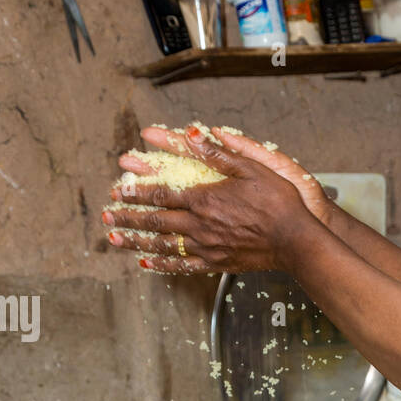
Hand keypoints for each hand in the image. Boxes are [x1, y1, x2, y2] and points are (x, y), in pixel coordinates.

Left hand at [103, 125, 320, 273]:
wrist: (295, 241)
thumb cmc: (277, 201)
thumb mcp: (251, 168)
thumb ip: (218, 154)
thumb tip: (191, 135)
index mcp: (204, 199)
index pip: (161, 194)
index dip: (136, 192)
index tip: (116, 189)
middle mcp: (199, 225)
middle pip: (155, 221)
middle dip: (127, 218)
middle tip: (105, 217)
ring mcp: (206, 247)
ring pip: (163, 245)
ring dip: (135, 242)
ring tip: (114, 240)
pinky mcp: (216, 263)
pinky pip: (183, 265)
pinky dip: (162, 264)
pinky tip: (147, 263)